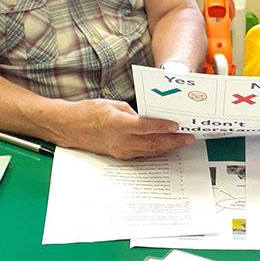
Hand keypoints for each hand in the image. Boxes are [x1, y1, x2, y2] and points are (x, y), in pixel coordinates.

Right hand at [58, 98, 194, 158]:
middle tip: (188, 137)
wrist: (70, 128)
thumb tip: (149, 117)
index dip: (162, 127)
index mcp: (118, 124)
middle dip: (172, 141)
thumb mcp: (114, 105)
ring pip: (149, 151)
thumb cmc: (90, 112)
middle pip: (152, 144)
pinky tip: (165, 145)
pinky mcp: (120, 155)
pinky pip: (142, 153)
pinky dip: (155, 150)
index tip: (176, 126)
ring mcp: (121, 151)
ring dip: (167, 147)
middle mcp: (121, 141)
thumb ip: (133, 113)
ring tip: (182, 142)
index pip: (145, 127)